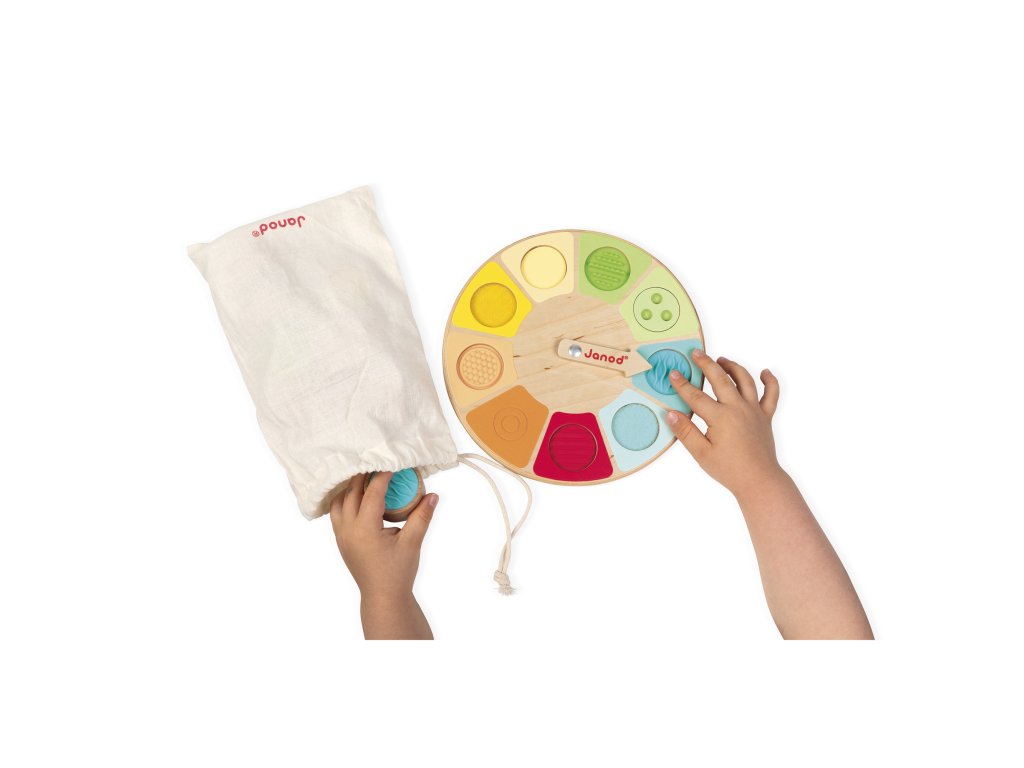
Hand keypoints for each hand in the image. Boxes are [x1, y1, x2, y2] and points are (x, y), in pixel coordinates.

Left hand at [330, 472, 437, 638]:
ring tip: (365, 478)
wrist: (383, 597)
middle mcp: (348, 530)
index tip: (392, 463)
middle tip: (378, 464)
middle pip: (351, 492)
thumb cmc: (398, 572)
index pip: (372, 493)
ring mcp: (341, 536)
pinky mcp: (341, 541)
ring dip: (350, 488)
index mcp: (365, 529)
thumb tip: (433, 495)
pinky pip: (336, 514)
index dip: (382, 475)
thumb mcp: (412, 543)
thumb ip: (421, 517)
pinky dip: (345, 501)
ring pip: (338, 502)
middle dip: (363, 476)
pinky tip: (357, 497)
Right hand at [666, 350, 784, 499]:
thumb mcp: (701, 454)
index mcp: (721, 418)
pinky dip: (770, 381)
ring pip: (745, 380)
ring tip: (722, 360)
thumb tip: (670, 414)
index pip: (696, 396)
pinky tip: (765, 372)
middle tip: (697, 353)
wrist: (759, 480)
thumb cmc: (729, 470)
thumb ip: (685, 432)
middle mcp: (738, 408)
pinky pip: (772, 394)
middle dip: (707, 364)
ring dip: (733, 367)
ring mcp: (754, 410)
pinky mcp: (766, 416)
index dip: (682, 384)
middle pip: (721, 379)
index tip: (673, 374)